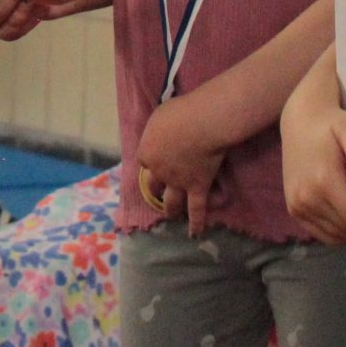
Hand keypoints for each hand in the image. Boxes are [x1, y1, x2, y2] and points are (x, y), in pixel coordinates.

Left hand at [136, 95, 230, 233]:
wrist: (201, 124)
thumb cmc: (179, 113)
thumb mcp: (159, 116)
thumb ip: (157, 129)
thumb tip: (160, 131)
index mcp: (147, 153)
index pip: (144, 161)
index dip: (150, 161)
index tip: (155, 160)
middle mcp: (159, 172)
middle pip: (154, 185)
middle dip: (155, 189)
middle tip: (157, 193)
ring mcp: (178, 183)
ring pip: (171, 202)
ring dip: (170, 210)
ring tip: (170, 216)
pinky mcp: (197, 189)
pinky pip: (196, 209)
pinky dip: (196, 223)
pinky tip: (195, 233)